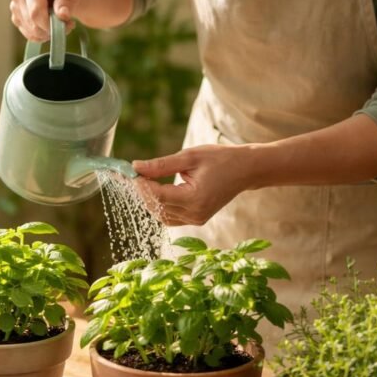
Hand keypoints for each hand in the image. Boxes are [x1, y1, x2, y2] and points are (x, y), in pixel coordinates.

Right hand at [10, 0, 82, 40]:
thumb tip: (62, 16)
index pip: (35, 13)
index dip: (50, 25)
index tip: (68, 25)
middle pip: (33, 24)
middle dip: (52, 28)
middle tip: (69, 22)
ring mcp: (15, 7)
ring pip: (31, 32)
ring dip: (49, 32)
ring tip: (61, 21)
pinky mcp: (17, 18)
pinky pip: (30, 35)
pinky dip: (43, 35)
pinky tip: (52, 24)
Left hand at [133, 145, 255, 225]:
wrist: (246, 170)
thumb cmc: (220, 159)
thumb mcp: (190, 157)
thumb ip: (161, 164)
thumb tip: (135, 167)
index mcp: (195, 199)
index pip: (158, 196)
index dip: (141, 185)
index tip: (130, 172)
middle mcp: (195, 214)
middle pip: (157, 207)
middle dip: (142, 191)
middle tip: (132, 175)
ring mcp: (196, 219)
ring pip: (161, 215)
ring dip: (149, 199)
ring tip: (142, 181)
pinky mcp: (196, 219)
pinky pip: (170, 217)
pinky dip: (160, 205)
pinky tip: (155, 190)